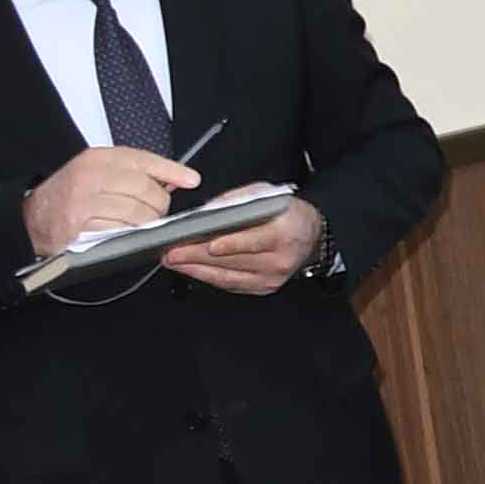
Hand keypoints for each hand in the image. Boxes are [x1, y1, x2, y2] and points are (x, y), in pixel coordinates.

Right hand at [22, 144, 199, 254]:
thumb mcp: (98, 172)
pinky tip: (125, 233)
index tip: (192, 179)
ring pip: (137, 213)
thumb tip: (179, 178)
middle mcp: (89, 178)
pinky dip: (129, 235)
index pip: (144, 160)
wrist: (31, 218)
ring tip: (140, 224)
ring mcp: (83, 204)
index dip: (172, 171)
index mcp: (96, 159)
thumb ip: (134, 170)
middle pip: (146, 190)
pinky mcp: (79, 229)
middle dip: (158, 204)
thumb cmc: (70, 195)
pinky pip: (120, 232)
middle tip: (156, 211)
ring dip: (146, 224)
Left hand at [165, 199, 329, 293]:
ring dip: (196, 269)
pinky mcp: (263, 288)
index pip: (256, 241)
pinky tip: (191, 269)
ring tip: (173, 261)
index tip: (209, 245)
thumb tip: (207, 211)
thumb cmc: (288, 214)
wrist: (312, 237)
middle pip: (233, 260)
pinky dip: (208, 277)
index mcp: (285, 233)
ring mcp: (271, 278)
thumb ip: (239, 200)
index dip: (232, 244)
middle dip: (198, 257)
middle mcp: (280, 259)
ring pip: (227, 276)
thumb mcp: (268, 195)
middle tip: (172, 253)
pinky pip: (230, 284)